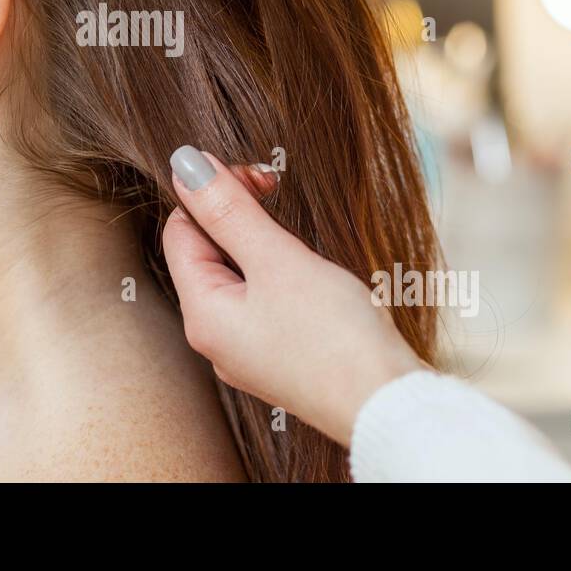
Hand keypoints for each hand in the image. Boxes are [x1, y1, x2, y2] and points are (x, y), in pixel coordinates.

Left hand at [162, 146, 425, 447]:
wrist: (389, 406)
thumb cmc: (334, 339)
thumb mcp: (277, 261)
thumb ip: (229, 210)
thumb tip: (185, 164)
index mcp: (202, 315)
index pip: (181, 231)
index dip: (212, 193)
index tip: (259, 177)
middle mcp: (216, 338)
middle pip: (207, 253)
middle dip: (238, 216)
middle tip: (278, 193)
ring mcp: (247, 352)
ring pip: (239, 276)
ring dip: (263, 243)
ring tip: (301, 240)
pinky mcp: (279, 358)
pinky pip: (264, 301)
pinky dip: (280, 273)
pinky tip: (312, 273)